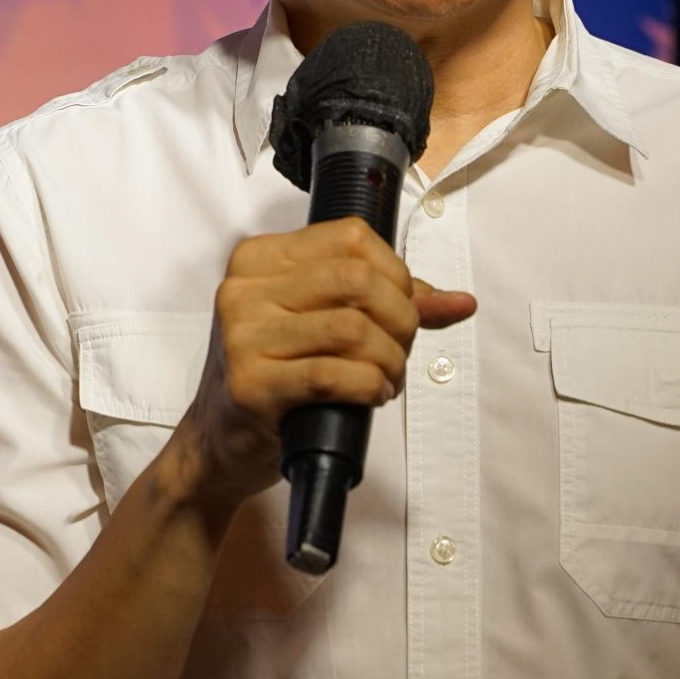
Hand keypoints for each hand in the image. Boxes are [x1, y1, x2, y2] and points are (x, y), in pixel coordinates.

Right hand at [178, 217, 475, 515]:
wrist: (218, 440)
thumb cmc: (274, 374)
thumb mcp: (317, 322)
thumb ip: (387, 304)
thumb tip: (461, 302)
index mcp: (259, 258)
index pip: (351, 237)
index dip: (395, 273)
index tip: (401, 307)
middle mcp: (244, 289)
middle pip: (357, 280)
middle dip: (400, 319)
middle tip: (399, 349)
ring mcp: (242, 337)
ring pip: (352, 329)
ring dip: (389, 360)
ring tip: (386, 378)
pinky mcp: (251, 385)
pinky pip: (332, 375)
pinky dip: (369, 386)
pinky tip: (371, 395)